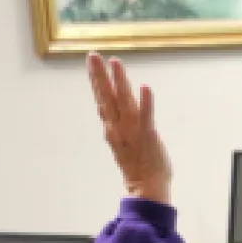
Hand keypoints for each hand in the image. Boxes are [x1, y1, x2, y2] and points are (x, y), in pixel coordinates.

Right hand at [87, 53, 170, 203]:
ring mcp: (133, 131)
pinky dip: (146, 103)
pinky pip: (147, 116)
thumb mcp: (123, 141)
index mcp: (114, 127)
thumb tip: (108, 111)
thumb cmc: (138, 165)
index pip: (104, 99)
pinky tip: (145, 87)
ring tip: (115, 62)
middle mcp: (119, 127)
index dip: (97, 80)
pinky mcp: (149, 136)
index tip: (92, 62)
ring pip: (124, 102)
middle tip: (93, 55)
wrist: (148, 187)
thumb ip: (117, 125)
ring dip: (120, 82)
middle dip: (100, 76)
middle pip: (108, 97)